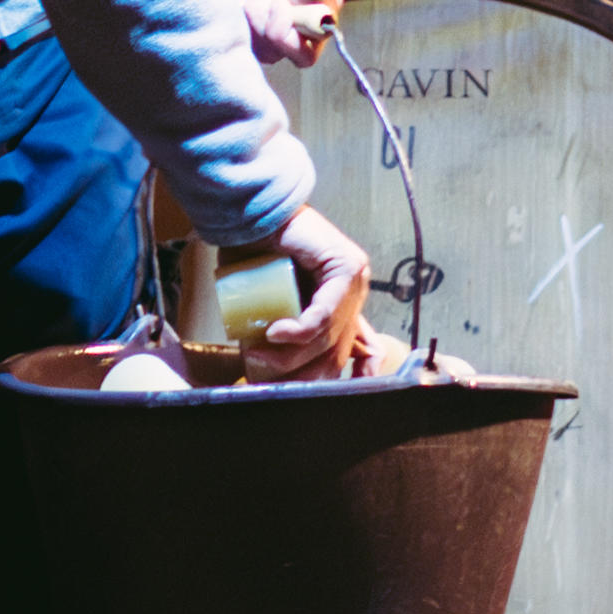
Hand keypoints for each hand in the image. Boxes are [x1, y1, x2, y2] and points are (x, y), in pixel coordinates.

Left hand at [207, 0, 368, 68]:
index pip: (315, 43)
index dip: (295, 37)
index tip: (279, 6)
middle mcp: (297, 9)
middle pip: (286, 51)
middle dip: (269, 30)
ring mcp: (268, 11)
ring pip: (261, 46)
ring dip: (250, 22)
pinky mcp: (242, 8)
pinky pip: (239, 32)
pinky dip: (234, 16)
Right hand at [234, 201, 385, 382]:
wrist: (249, 214)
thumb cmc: (252, 255)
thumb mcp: (269, 303)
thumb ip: (279, 329)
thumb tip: (268, 370)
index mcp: (343, 302)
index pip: (362, 350)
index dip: (352, 378)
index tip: (323, 399)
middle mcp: (355, 291)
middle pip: (338, 351)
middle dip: (300, 374)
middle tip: (262, 375)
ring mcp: (355, 279)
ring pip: (328, 337)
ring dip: (290, 355)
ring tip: (258, 354)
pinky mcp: (345, 267)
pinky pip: (323, 315)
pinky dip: (298, 331)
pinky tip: (276, 333)